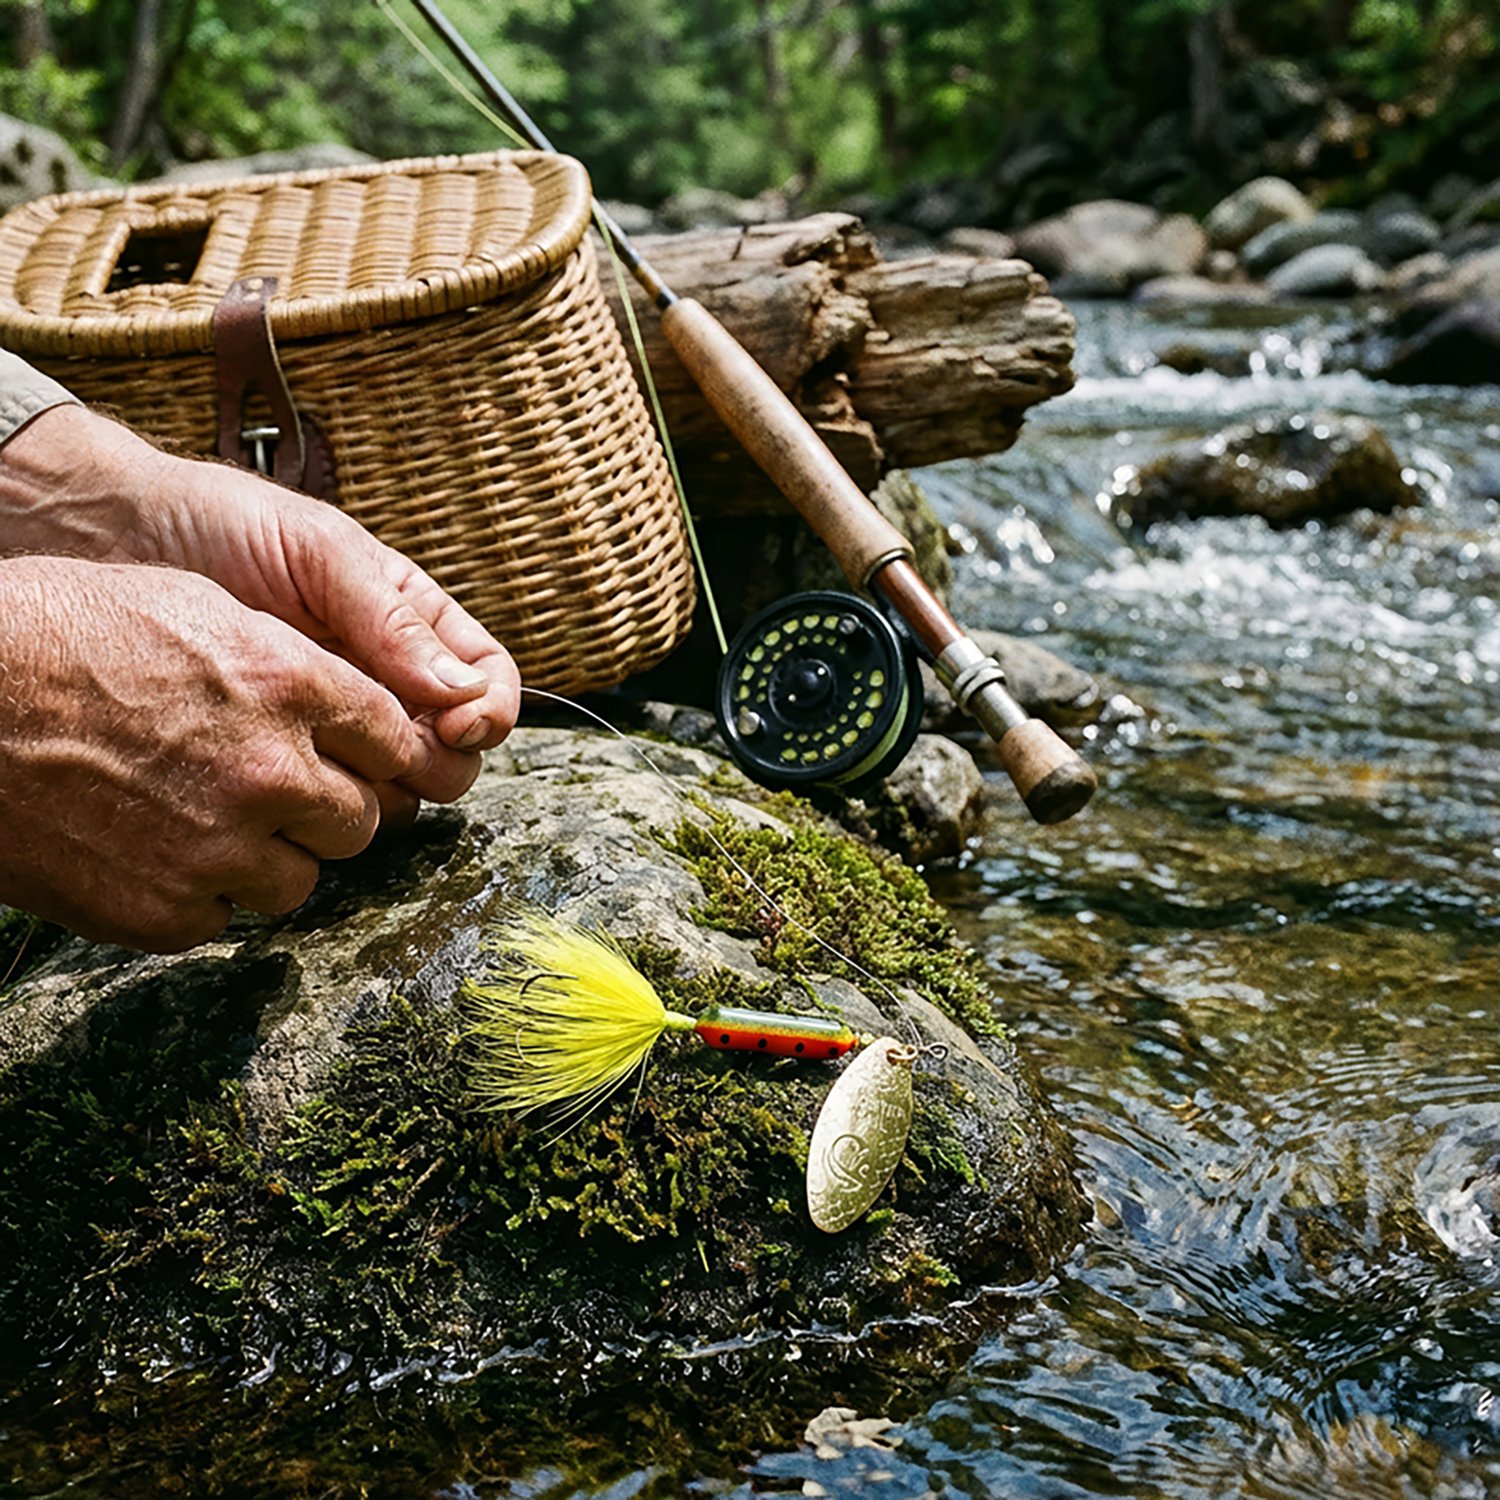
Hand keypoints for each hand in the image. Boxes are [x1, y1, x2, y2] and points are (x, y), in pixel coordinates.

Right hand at [0, 557, 429, 950]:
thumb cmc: (57, 632)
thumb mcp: (190, 604)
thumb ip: (287, 661)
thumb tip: (346, 705)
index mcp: (288, 686)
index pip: (394, 740)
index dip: (373, 750)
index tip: (352, 754)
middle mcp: (269, 773)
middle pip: (361, 821)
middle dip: (325, 807)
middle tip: (272, 789)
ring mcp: (218, 851)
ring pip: (301, 879)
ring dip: (268, 856)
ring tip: (204, 817)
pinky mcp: (163, 912)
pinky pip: (222, 917)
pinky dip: (197, 892)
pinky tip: (149, 847)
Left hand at [1, 405, 519, 803]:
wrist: (113, 539)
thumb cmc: (220, 524)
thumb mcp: (320, 553)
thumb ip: (393, 620)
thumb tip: (463, 692)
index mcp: (413, 623)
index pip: (488, 682)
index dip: (490, 713)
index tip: (457, 726)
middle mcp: (385, 681)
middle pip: (454, 751)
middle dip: (439, 761)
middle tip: (389, 753)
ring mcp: (334, 722)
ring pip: (398, 785)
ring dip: (382, 786)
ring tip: (326, 757)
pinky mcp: (281, 754)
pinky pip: (327, 795)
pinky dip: (325, 798)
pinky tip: (287, 772)